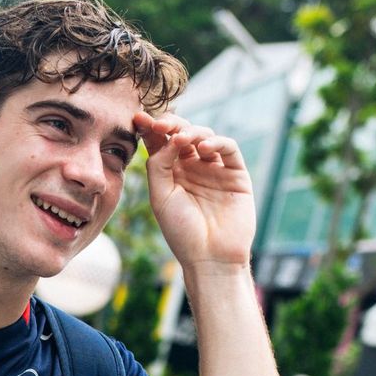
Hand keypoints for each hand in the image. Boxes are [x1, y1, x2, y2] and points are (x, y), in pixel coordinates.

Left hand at [133, 111, 254, 270]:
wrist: (210, 257)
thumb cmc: (182, 232)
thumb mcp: (160, 198)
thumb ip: (158, 166)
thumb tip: (166, 138)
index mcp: (171, 174)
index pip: (161, 143)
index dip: (151, 128)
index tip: (139, 118)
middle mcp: (193, 168)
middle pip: (182, 134)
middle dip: (171, 125)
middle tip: (160, 124)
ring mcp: (215, 169)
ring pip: (205, 136)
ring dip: (192, 132)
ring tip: (182, 140)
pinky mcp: (236, 174)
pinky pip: (228, 149)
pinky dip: (216, 143)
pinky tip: (203, 148)